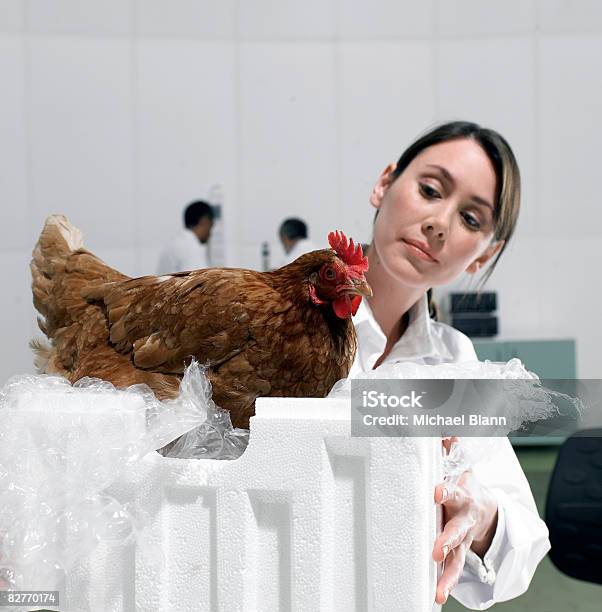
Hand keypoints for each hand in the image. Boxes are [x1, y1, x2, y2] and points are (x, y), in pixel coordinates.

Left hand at [432, 440, 498, 604]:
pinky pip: (453, 570)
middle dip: (448, 538)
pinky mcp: (458, 553)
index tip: (437, 491)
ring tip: (438, 591)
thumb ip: (449, 448)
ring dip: (447, 573)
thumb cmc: (462, 483)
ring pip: (457, 557)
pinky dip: (446, 584)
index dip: (447, 490)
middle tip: (437, 548)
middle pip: (457, 529)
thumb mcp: (458, 464)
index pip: (455, 490)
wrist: (485, 507)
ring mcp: (463, 538)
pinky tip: (436, 597)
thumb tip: (445, 429)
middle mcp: (463, 519)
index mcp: (462, 494)